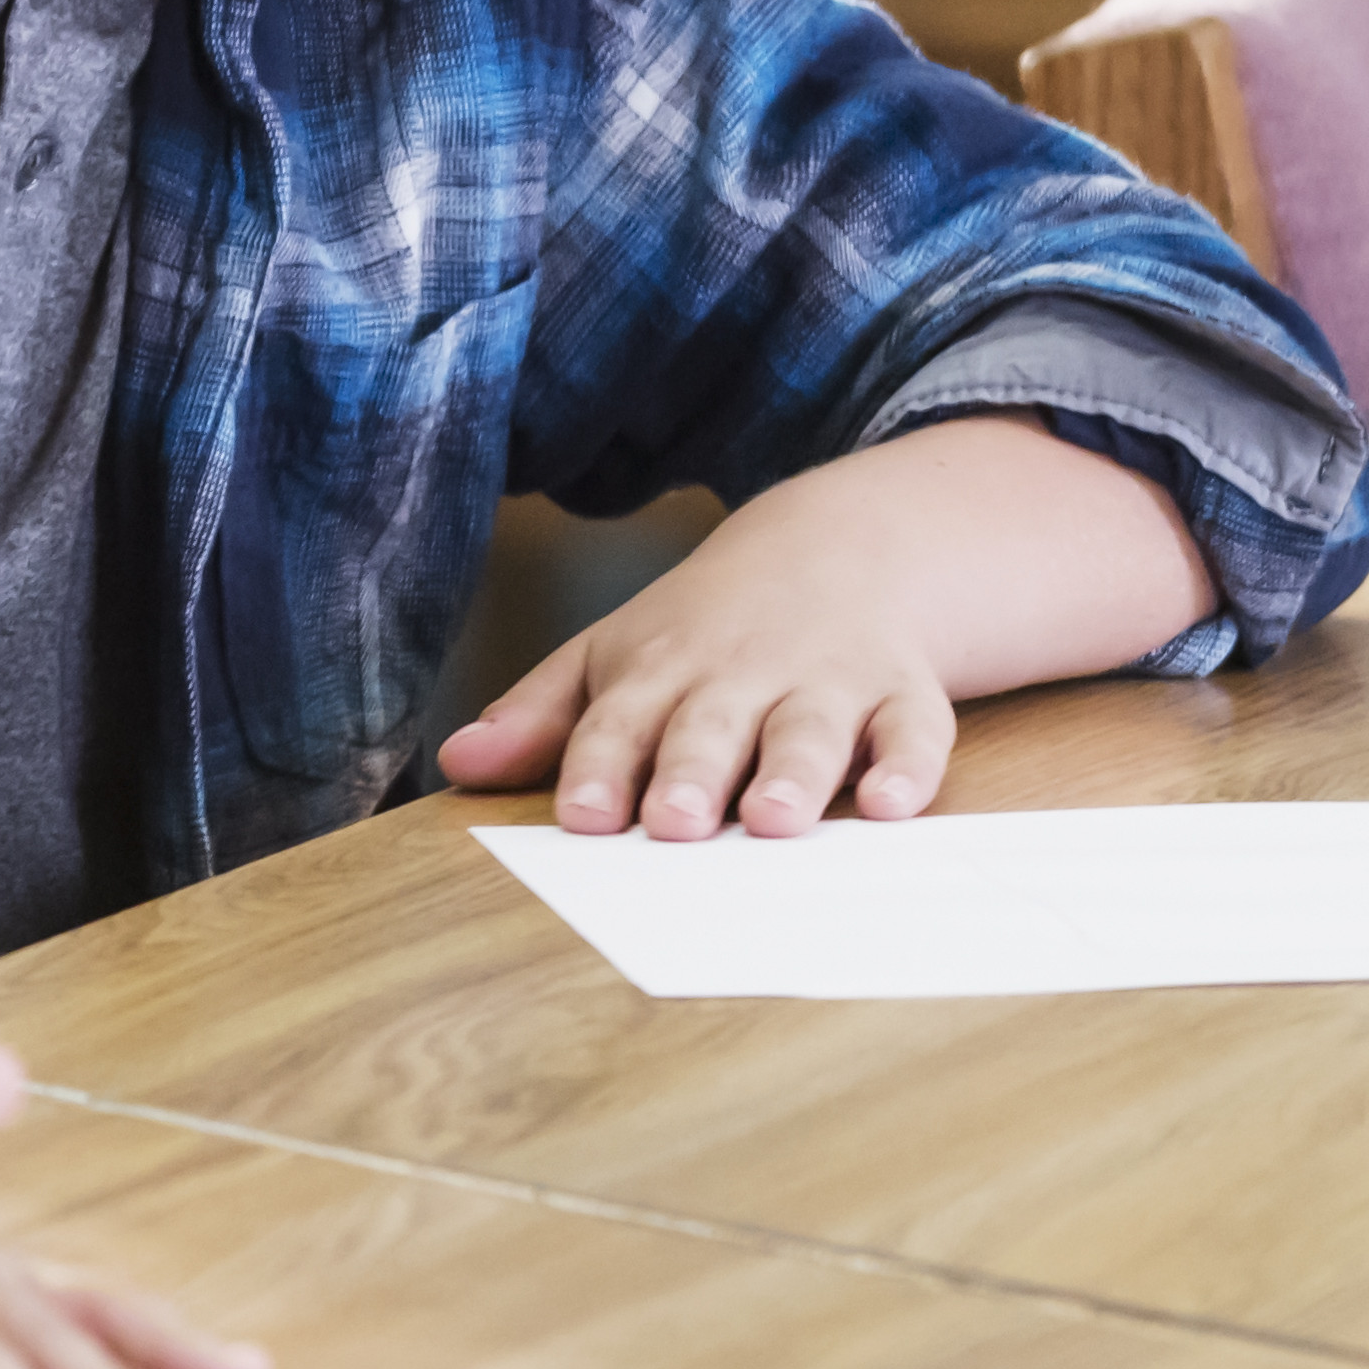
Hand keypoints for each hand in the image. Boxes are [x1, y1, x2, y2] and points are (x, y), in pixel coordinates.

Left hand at [432, 419, 1209, 840]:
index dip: (599, 767)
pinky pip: (913, 731)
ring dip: (792, 773)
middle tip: (672, 823)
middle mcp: (742, 677)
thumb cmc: (705, 628)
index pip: (618, 721)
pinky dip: (908, 767)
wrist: (841, 545)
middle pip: (710, 726)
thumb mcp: (612, 655)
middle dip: (689, 772)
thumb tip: (455, 764)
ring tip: (773, 820)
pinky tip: (892, 804)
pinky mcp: (903, 693)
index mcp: (660, 671)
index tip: (584, 816)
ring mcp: (826, 683)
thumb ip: (538, 716)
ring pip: (808, 730)